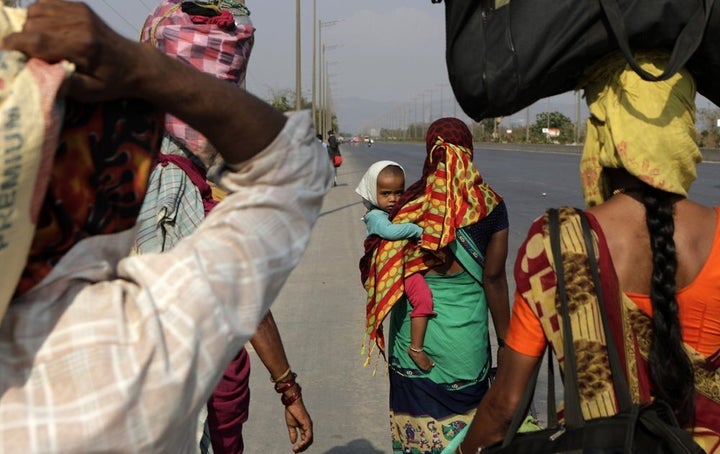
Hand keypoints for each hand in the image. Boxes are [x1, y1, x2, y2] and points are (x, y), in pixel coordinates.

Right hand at [2, 0, 145, 100]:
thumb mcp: (92, 92)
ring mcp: (80, 11)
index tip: (5, 53)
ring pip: (36, 11)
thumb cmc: (113, 81)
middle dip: (23, 39)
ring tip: (37, 43)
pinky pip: (46, 4)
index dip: (14, 44)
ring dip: (29, 26)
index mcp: (81, 46)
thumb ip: (65, 85)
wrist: (136, 63)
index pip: (36, 39)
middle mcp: (79, 24)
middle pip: (32, 24)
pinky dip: (39, 15)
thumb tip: (38, 79)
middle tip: (27, 55)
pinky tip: (45, 30)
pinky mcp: (80, 6)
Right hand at [284, 398, 312, 452]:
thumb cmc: (291, 411)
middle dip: (303, 448)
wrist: (292, 403)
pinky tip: (299, 445)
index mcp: (305, 427)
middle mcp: (308, 427)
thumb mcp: (291, 425)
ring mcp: (309, 425)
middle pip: (309, 441)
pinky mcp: (308, 424)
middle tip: (296, 452)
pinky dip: (304, 442)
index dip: (301, 445)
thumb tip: (293, 442)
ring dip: (303, 446)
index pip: (305, 439)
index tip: (295, 450)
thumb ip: (293, 433)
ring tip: (296, 450)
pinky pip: (308, 436)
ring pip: (309, 440)